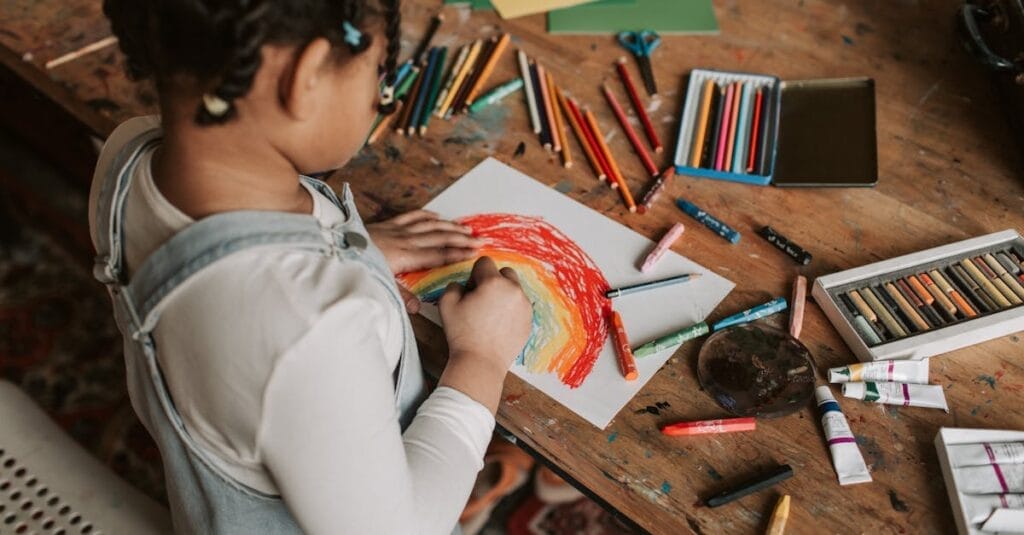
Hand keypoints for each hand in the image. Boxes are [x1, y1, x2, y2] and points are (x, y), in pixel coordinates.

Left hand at [367, 210, 483, 312]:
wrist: (336, 245)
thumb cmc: (358, 265)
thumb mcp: (379, 283)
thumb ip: (400, 295)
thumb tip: (418, 309)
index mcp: (406, 256)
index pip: (438, 254)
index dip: (458, 253)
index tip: (474, 252)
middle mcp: (406, 240)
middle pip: (439, 238)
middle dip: (461, 238)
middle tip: (479, 239)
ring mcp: (398, 229)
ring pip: (430, 225)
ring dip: (450, 226)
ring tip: (466, 228)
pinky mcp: (389, 224)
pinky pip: (413, 216)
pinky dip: (428, 215)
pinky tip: (437, 216)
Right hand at [437, 257, 532, 412]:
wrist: (481, 363)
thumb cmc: (462, 334)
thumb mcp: (446, 304)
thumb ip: (453, 285)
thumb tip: (463, 285)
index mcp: (494, 282)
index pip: (485, 263)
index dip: (474, 275)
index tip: (470, 290)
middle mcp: (513, 290)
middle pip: (504, 273)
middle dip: (492, 281)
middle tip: (481, 300)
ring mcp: (524, 305)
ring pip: (514, 289)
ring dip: (503, 294)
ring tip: (490, 314)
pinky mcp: (529, 320)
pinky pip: (520, 306)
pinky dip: (511, 309)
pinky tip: (498, 324)